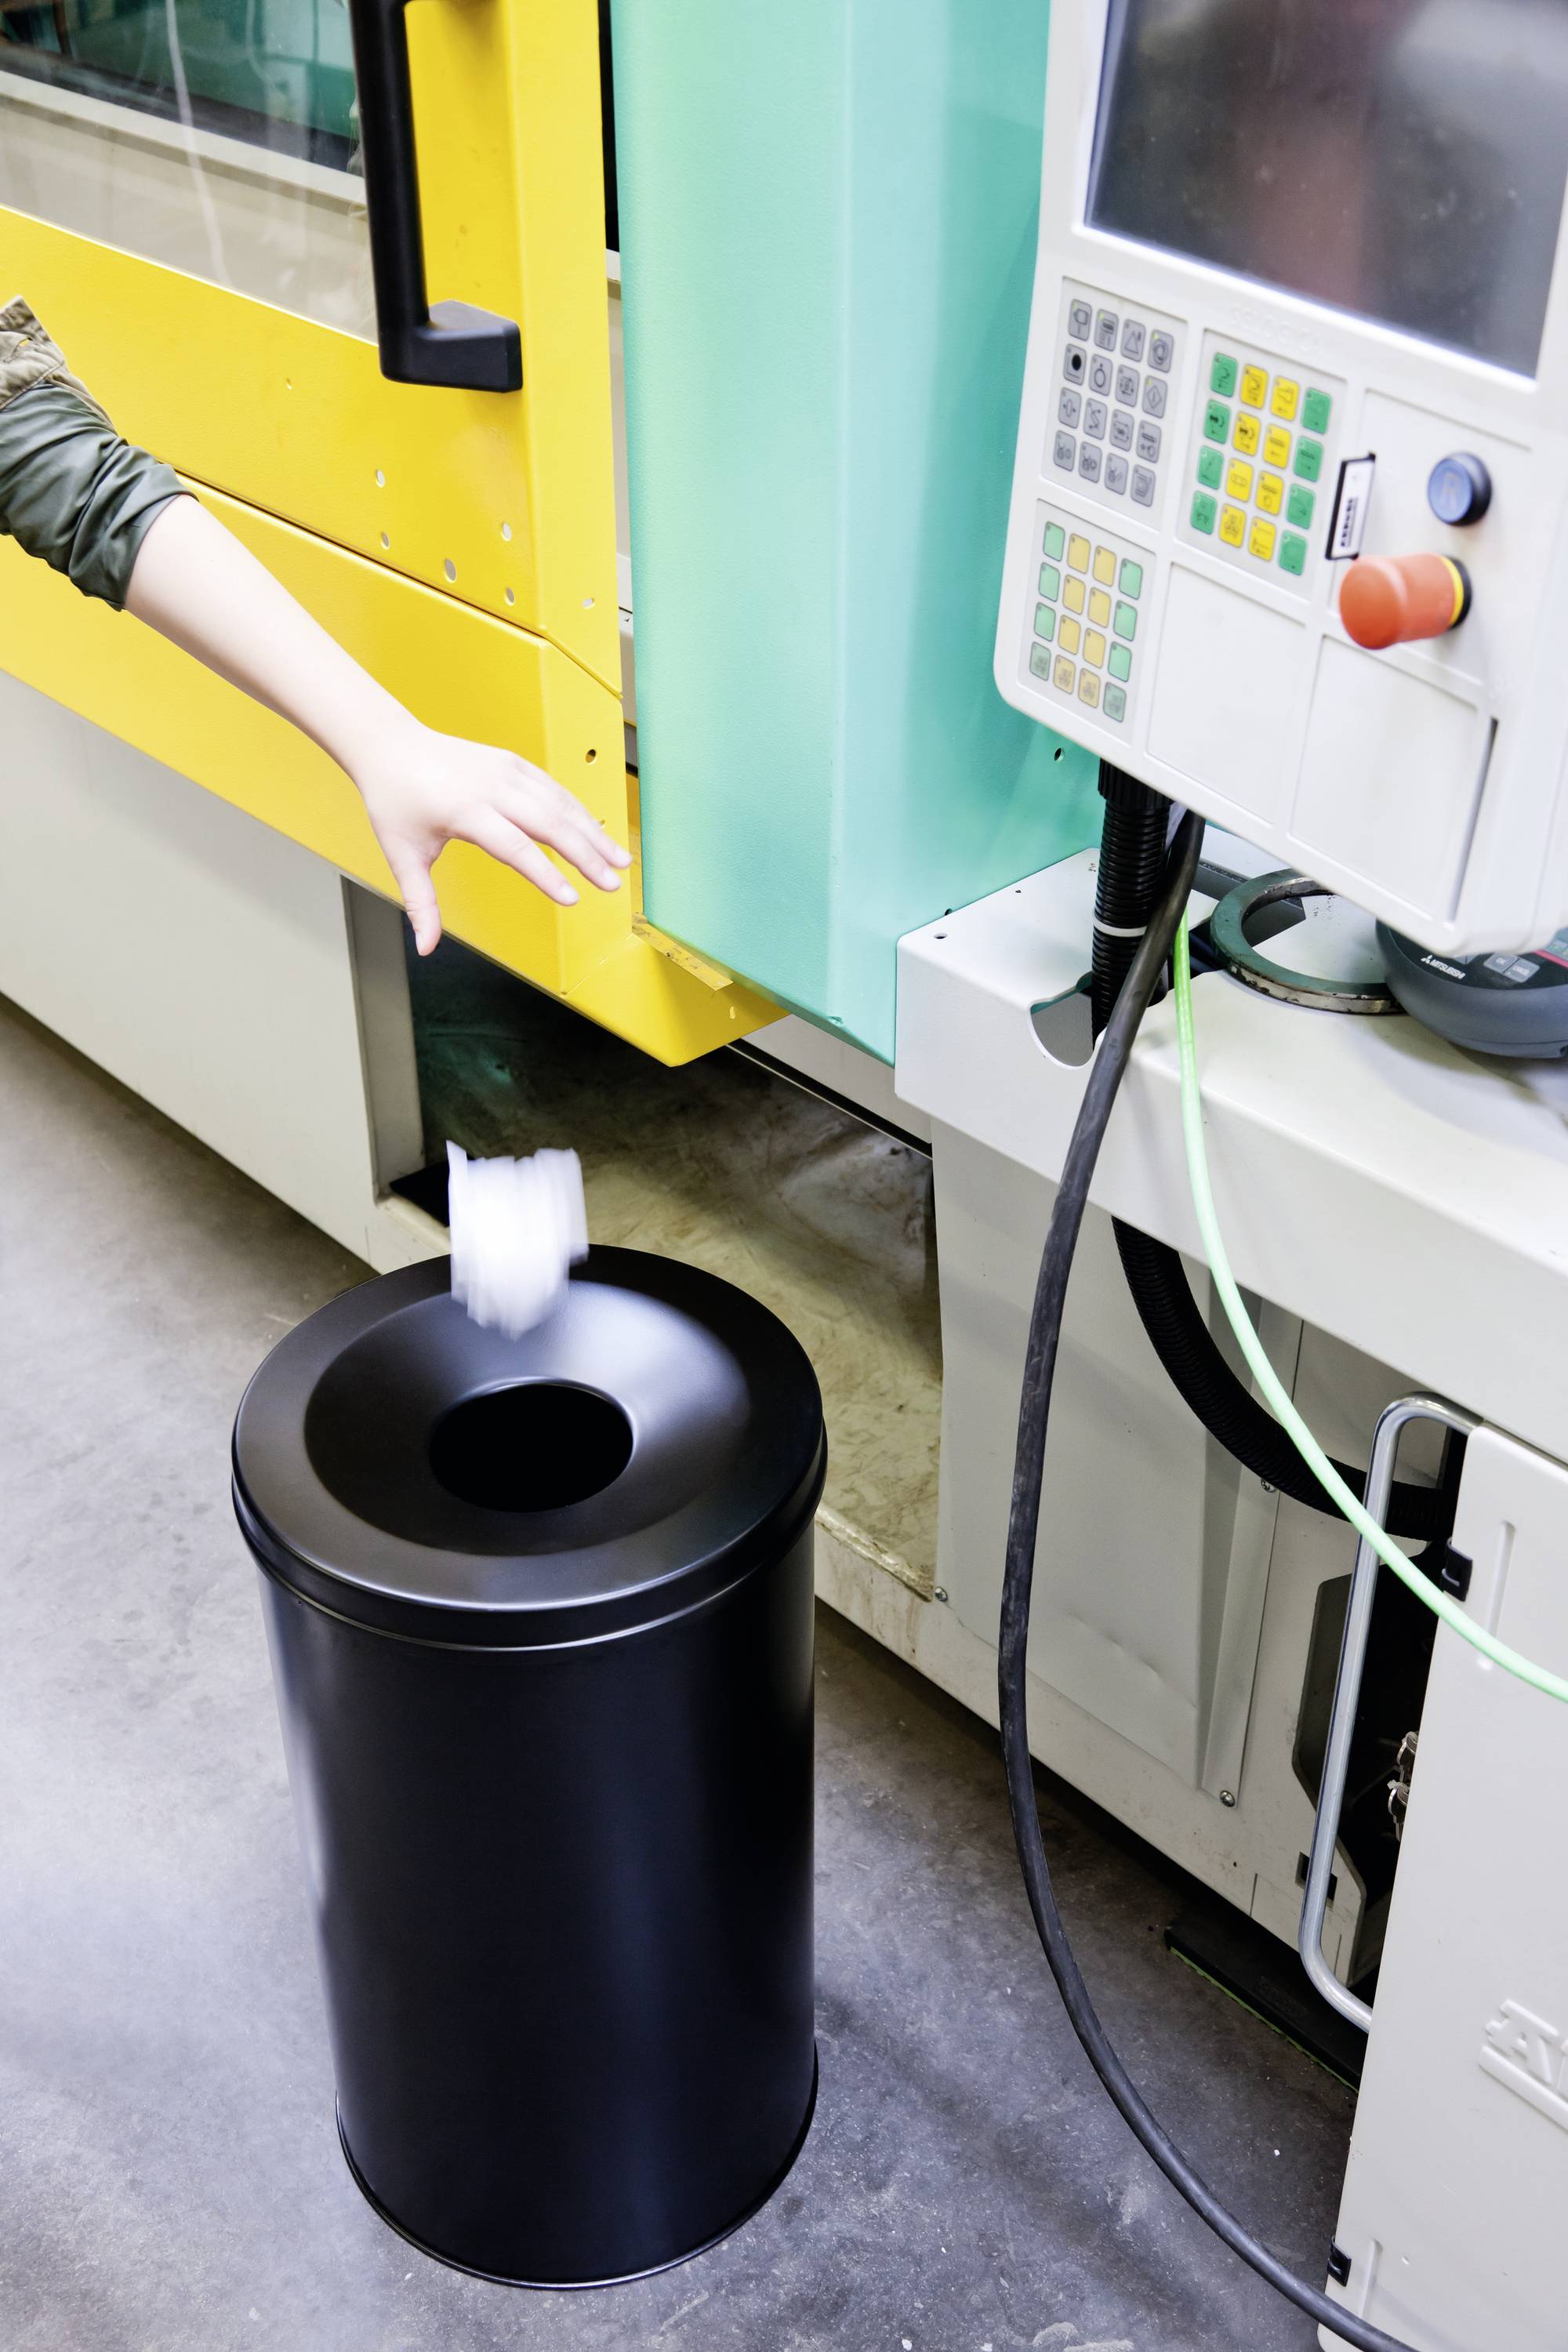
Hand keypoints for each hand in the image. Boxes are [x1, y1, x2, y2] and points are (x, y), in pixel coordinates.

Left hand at [348, 717, 632, 954]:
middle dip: (586, 855)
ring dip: (593, 832)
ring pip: (559, 803)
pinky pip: (553, 789)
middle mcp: (490, 786)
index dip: (546, 875)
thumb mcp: (402, 856)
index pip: (514, 847)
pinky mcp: (513, 762)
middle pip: (549, 823)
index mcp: (464, 810)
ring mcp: (506, 771)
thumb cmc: (395, 802)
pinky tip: (597, 833)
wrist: (390, 746)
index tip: (573, 899)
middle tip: (613, 884)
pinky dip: (579, 812)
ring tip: (621, 860)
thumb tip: (426, 948)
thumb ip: (421, 903)